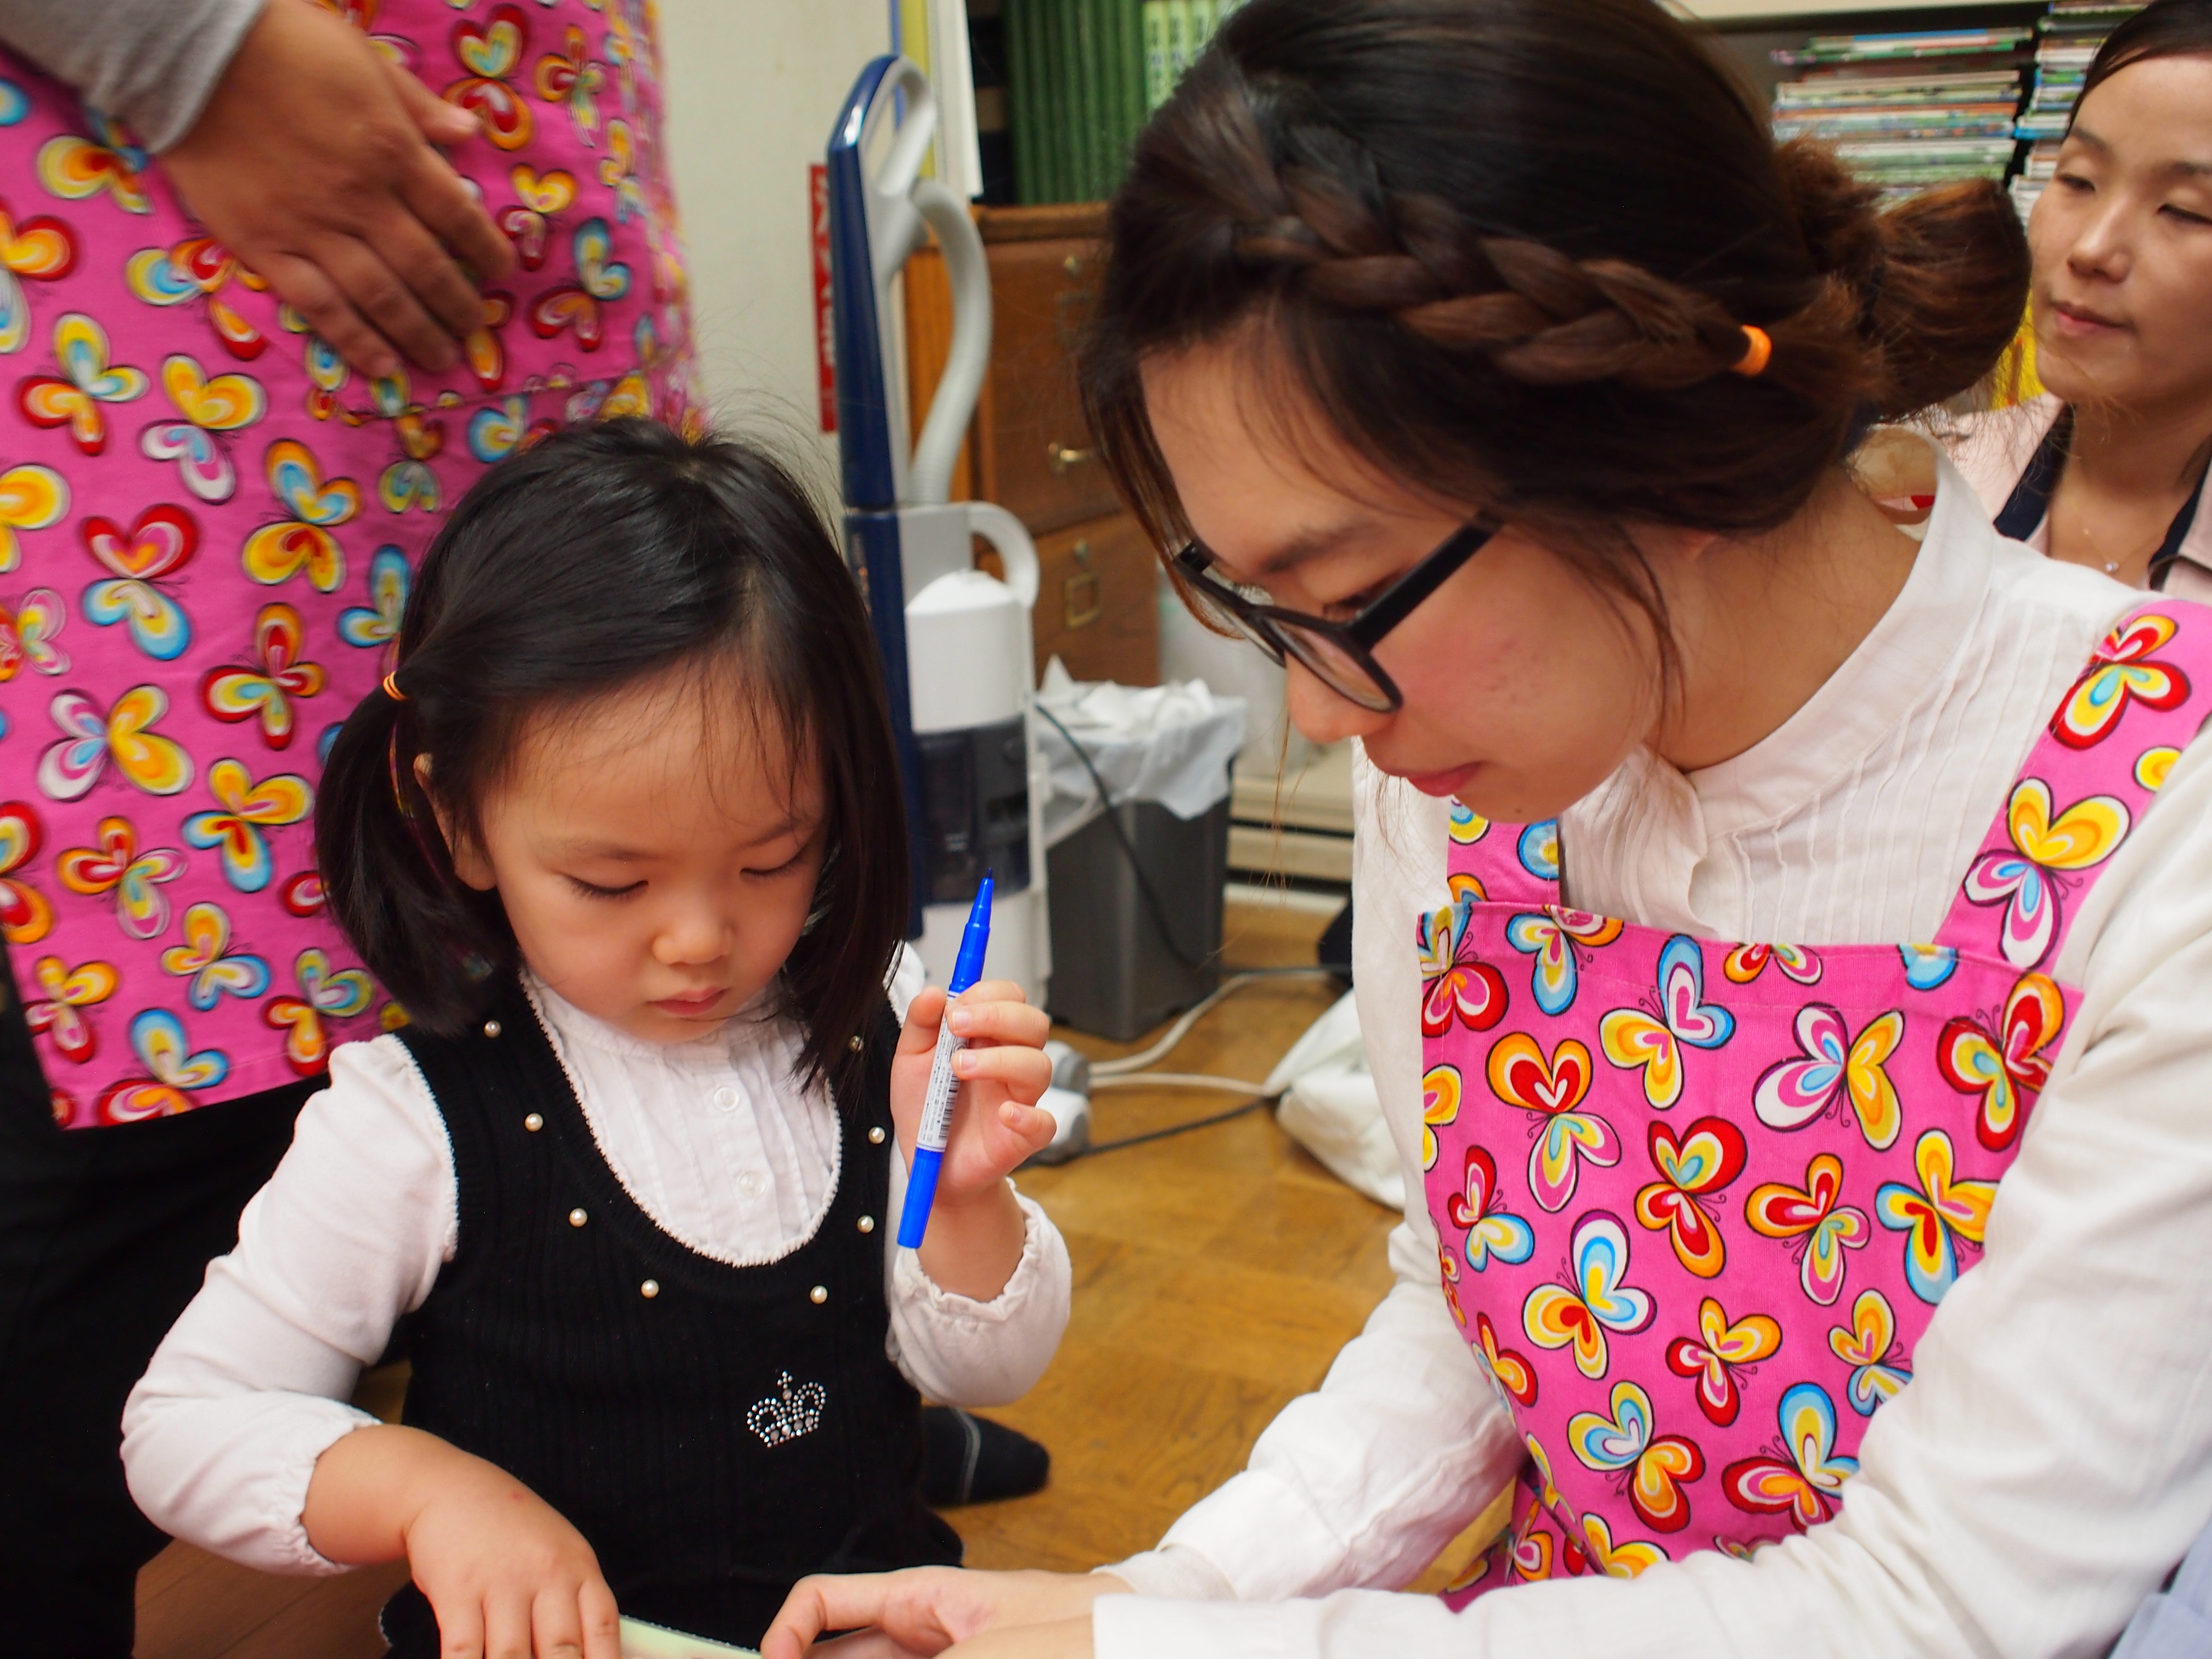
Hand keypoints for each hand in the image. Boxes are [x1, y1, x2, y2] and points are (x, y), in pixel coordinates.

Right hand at [160, 0, 515, 378]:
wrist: (188, 51)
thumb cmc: (281, 43)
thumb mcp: (364, 59)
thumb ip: (416, 104)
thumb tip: (469, 131)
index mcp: (392, 150)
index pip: (457, 214)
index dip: (485, 249)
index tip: (501, 272)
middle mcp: (362, 199)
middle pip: (426, 266)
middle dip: (457, 304)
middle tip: (476, 329)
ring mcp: (312, 227)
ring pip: (380, 297)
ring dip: (417, 333)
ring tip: (442, 358)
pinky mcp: (263, 246)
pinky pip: (318, 305)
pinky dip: (354, 340)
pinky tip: (381, 366)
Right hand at [304, 1425, 620, 1658]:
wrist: (453, 1491)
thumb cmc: (516, 1535)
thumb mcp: (561, 1556)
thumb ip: (578, 1608)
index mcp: (580, 1570)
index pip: (604, 1630)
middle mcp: (546, 1576)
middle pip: (561, 1653)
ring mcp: (501, 1583)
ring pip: (511, 1658)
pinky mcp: (457, 1592)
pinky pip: (463, 1652)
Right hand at [763, 1568, 1124, 1658]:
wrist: (1114, 1635)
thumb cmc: (1061, 1621)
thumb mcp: (978, 1647)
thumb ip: (903, 1657)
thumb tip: (840, 1656)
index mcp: (914, 1595)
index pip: (821, 1599)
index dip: (785, 1634)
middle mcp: (912, 1629)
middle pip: (832, 1652)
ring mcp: (929, 1654)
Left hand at [891, 980, 1055, 1201]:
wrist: (928, 1166)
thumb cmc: (926, 1109)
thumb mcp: (910, 1061)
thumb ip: (919, 1025)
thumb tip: (933, 993)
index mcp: (988, 1038)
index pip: (1009, 998)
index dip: (987, 993)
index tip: (953, 1007)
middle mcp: (1010, 1063)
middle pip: (1033, 1023)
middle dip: (998, 1015)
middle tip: (956, 1025)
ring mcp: (1019, 1099)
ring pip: (1039, 1066)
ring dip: (1001, 1059)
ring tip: (959, 1066)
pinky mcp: (1022, 1138)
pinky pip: (1044, 1123)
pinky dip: (1028, 1116)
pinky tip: (1003, 1112)